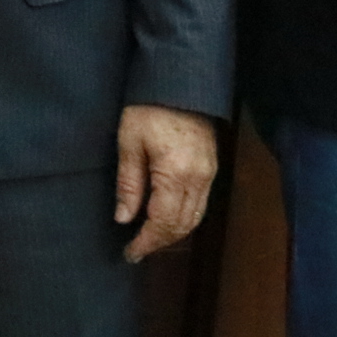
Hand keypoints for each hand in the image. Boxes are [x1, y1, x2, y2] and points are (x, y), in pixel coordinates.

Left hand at [114, 105, 219, 261]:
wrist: (179, 83)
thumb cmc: (147, 109)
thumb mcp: (128, 144)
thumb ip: (129, 184)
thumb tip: (124, 218)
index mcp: (176, 174)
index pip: (162, 222)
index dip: (146, 242)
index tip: (130, 253)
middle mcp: (199, 179)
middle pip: (182, 225)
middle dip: (159, 242)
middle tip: (137, 250)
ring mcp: (210, 174)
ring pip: (195, 218)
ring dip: (173, 233)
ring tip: (149, 240)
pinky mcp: (212, 168)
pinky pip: (200, 204)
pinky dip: (184, 218)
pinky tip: (167, 219)